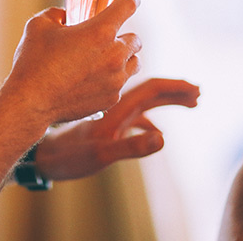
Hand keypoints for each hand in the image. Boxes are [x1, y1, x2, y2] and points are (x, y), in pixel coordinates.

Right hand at [5, 0, 142, 125]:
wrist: (29, 103)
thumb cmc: (33, 63)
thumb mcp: (39, 25)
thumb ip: (56, 14)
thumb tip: (64, 16)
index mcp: (100, 31)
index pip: (128, 5)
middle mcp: (114, 55)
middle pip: (136, 39)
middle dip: (123, 36)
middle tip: (106, 39)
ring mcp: (115, 79)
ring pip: (134, 63)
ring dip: (124, 58)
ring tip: (105, 59)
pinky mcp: (111, 99)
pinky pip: (121, 84)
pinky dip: (113, 79)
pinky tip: (93, 79)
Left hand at [32, 78, 199, 179]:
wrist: (44, 155)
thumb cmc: (68, 154)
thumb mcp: (102, 153)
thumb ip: (131, 147)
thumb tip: (164, 139)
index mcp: (116, 103)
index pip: (151, 87)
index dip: (174, 87)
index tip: (195, 89)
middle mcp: (115, 103)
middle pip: (151, 90)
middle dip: (175, 90)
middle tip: (198, 92)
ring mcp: (111, 113)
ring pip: (144, 100)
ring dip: (166, 100)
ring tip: (189, 103)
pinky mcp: (106, 124)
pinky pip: (134, 116)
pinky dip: (151, 120)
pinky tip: (158, 133)